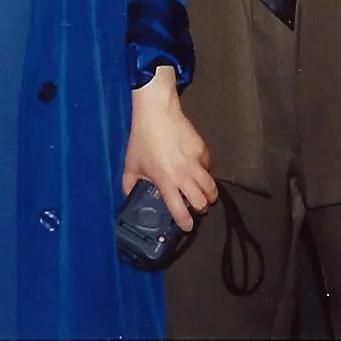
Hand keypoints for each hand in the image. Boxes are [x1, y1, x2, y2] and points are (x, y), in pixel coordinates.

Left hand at [122, 67, 216, 230]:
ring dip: (209, 195)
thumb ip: (129, 185)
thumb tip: (129, 198)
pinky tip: (198, 170)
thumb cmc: (142, 139)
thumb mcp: (131, 164)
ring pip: (211, 187)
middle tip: (197, 208)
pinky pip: (209, 167)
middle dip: (201, 209)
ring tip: (205, 196)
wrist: (157, 113)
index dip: (185, 223)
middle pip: (202, 202)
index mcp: (166, 181)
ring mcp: (196, 162)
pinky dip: (206, 172)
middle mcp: (184, 175)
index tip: (187, 227)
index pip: (180, 210)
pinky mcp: (203, 149)